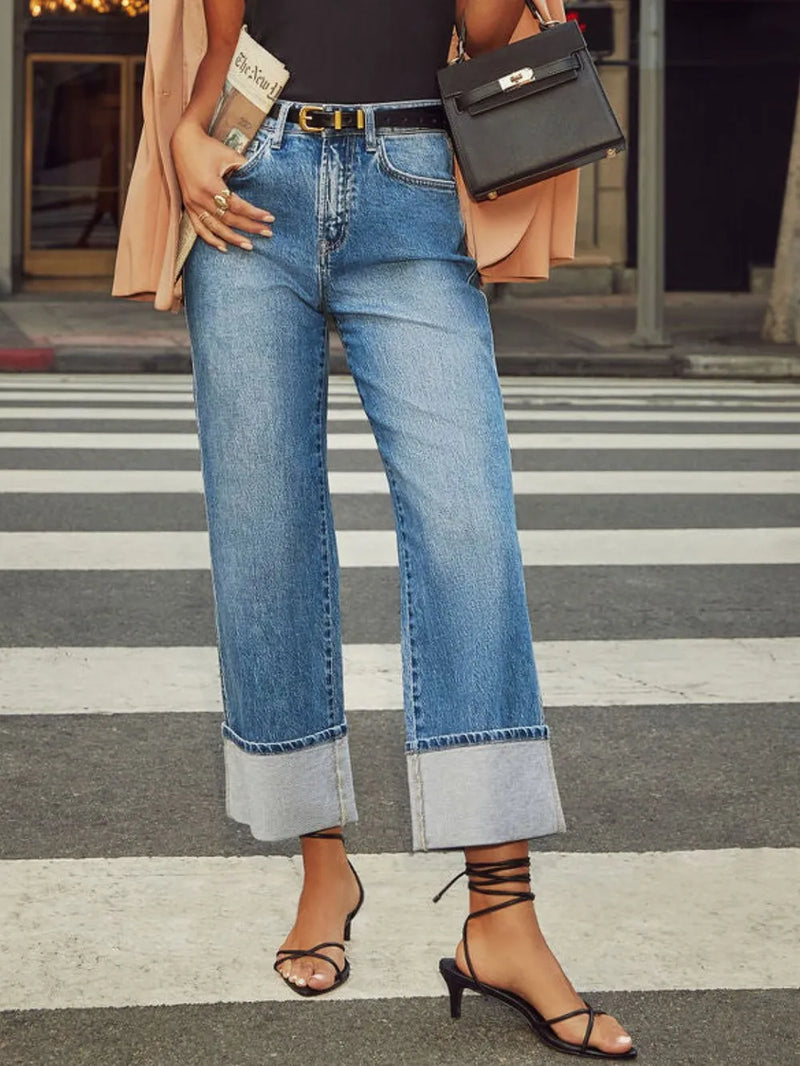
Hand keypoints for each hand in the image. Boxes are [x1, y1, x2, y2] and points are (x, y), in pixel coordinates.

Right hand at [170, 119, 273, 251]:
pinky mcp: (188, 206)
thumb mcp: (229, 155)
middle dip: (249, 227)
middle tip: (267, 233)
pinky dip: (211, 239)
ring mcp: (192, 204)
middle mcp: (200, 197)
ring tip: (249, 246)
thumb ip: (245, 168)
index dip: (254, 213)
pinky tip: (224, 247)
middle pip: (229, 219)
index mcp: (210, 184)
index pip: (237, 205)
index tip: (269, 218)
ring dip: (233, 239)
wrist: (183, 142)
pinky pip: (199, 228)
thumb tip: (264, 180)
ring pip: (215, 228)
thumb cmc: (208, 148)